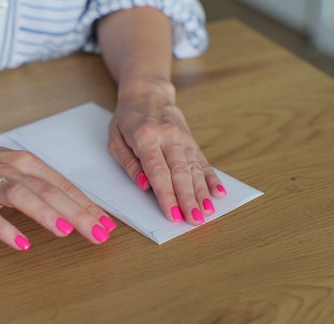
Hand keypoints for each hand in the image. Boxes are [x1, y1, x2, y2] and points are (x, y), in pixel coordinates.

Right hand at [0, 137, 116, 250]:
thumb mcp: (12, 166)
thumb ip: (39, 183)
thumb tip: (72, 204)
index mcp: (25, 162)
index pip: (62, 185)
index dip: (86, 205)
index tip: (107, 224)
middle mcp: (10, 169)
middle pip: (49, 190)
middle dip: (77, 213)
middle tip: (98, 232)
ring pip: (21, 196)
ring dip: (45, 213)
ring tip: (66, 230)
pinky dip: (5, 228)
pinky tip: (20, 242)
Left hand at [107, 79, 226, 224]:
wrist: (147, 93)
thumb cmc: (127, 119)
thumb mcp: (115, 139)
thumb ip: (128, 163)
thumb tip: (144, 184)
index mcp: (146, 137)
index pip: (158, 171)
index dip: (166, 195)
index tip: (172, 214)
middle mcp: (168, 136)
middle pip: (181, 172)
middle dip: (189, 199)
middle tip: (195, 220)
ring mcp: (183, 138)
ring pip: (195, 168)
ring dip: (202, 193)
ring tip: (208, 212)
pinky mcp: (191, 140)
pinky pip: (203, 160)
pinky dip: (211, 178)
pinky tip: (218, 192)